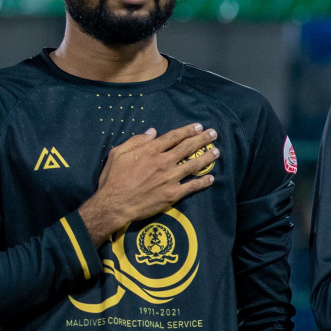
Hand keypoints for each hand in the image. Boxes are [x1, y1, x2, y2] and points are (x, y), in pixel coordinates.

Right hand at [77, 123, 218, 244]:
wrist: (114, 204)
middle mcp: (163, 162)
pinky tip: (211, 178)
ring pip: (194, 164)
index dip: (188, 130)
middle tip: (213, 134)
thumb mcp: (117, 154)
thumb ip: (136, 141)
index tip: (198, 126)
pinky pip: (192, 186)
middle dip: (202, 139)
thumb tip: (153, 132)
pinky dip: (203, 182)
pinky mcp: (173, 194)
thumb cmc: (113, 179)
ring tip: (217, 152)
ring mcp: (170, 178)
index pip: (174, 137)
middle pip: (188, 147)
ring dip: (207, 157)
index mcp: (150, 151)